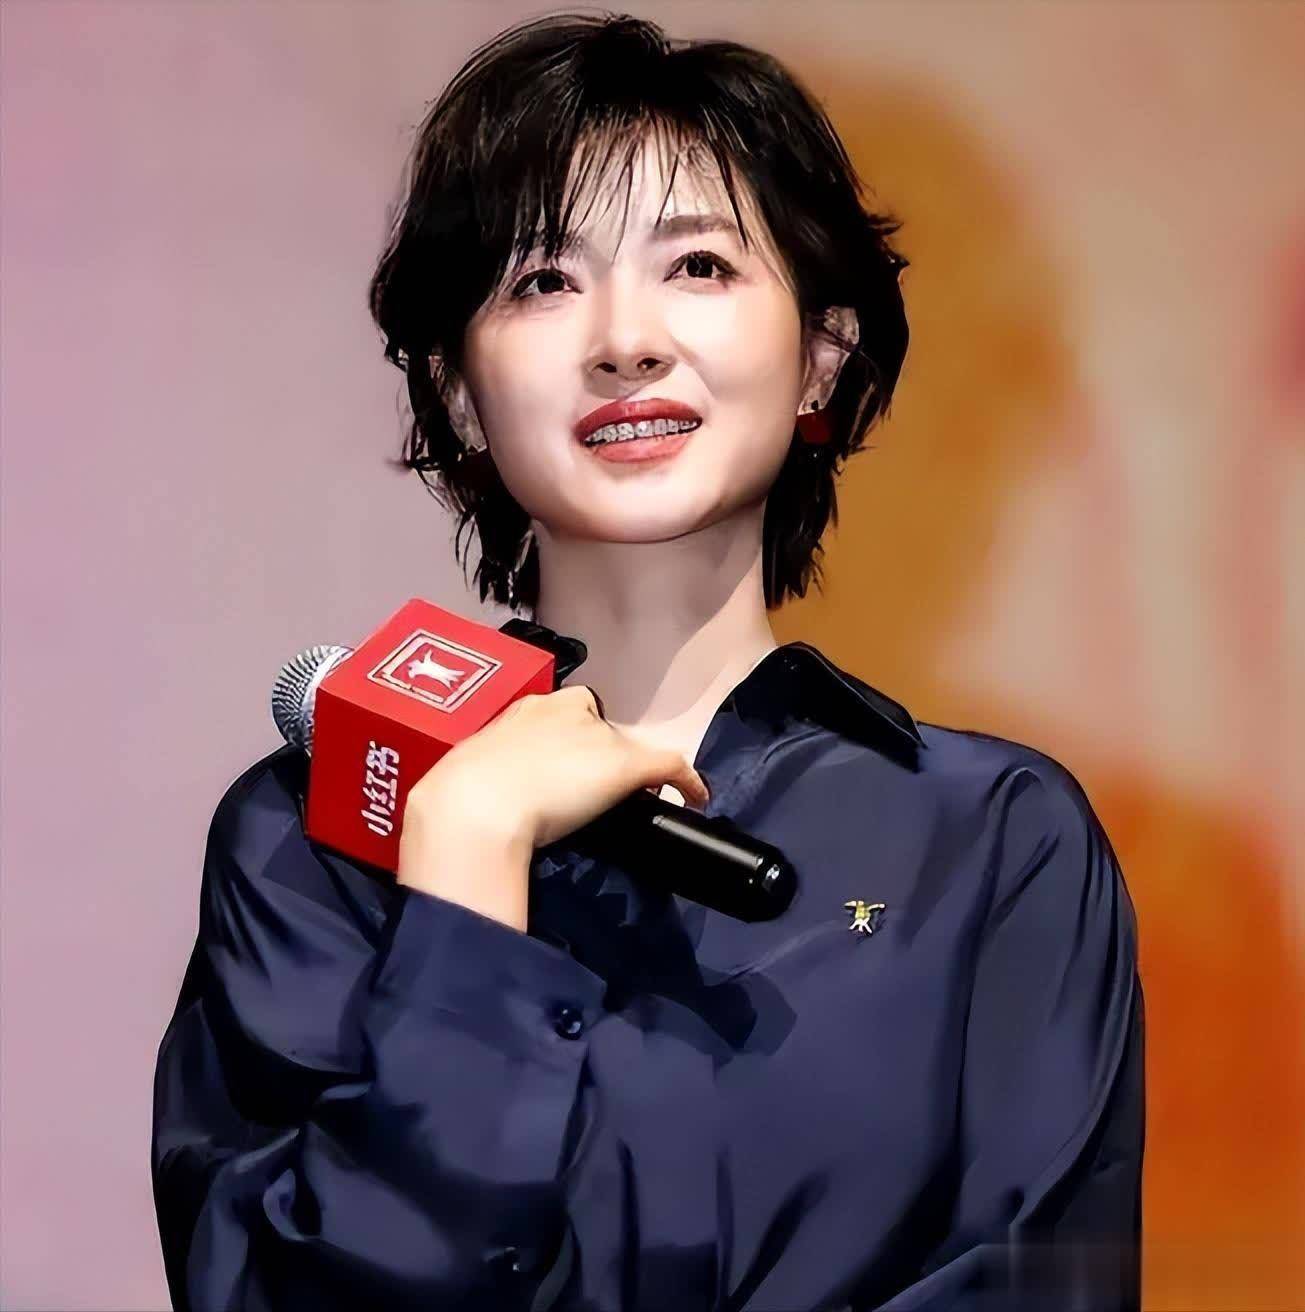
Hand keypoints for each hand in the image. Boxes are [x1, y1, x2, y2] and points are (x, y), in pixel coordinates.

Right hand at [396, 686, 709, 927]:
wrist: (474, 805)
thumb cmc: (457, 797)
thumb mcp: (467, 774)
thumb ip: (482, 777)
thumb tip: (473, 802)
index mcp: (520, 711)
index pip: (557, 714)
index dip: (567, 741)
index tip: (563, 768)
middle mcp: (561, 710)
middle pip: (593, 726)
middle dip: (594, 755)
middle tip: (585, 791)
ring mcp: (595, 737)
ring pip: (624, 746)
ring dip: (624, 770)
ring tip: (625, 799)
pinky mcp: (624, 763)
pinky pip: (669, 766)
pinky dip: (687, 782)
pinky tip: (696, 798)